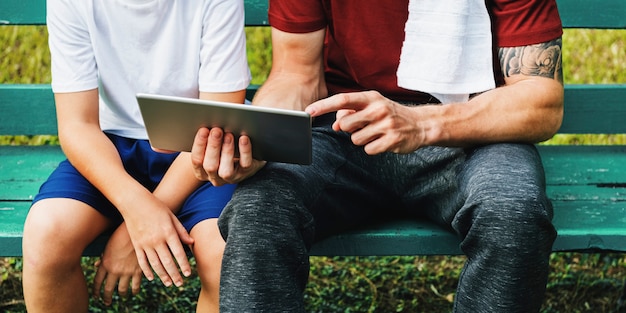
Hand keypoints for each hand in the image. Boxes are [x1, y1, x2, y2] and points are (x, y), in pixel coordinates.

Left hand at [92, 223, 142, 305]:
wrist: (136, 231)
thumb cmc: (120, 235)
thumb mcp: (108, 245)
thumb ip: (103, 257)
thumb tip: (96, 265)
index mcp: (105, 263)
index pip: (97, 281)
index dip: (96, 291)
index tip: (96, 296)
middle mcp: (115, 270)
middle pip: (108, 289)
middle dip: (106, 297)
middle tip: (106, 302)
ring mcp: (127, 271)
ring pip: (122, 290)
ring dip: (121, 295)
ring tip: (122, 297)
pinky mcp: (138, 270)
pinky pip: (136, 285)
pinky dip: (135, 291)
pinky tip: (134, 292)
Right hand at [122, 194, 193, 287]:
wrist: (134, 202)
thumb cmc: (156, 207)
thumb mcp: (172, 216)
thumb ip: (181, 231)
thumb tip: (191, 243)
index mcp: (168, 232)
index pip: (178, 253)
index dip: (184, 265)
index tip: (188, 274)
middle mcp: (157, 240)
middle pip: (167, 262)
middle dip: (175, 275)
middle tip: (180, 284)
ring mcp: (145, 243)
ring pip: (155, 264)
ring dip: (163, 276)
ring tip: (169, 284)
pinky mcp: (137, 245)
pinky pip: (142, 261)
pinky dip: (147, 271)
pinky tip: (152, 278)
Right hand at [191, 127, 265, 185]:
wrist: (246, 158)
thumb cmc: (223, 147)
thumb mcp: (212, 145)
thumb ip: (204, 138)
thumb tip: (193, 128)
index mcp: (202, 171)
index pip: (197, 160)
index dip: (199, 145)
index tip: (203, 129)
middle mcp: (215, 178)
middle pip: (210, 166)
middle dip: (213, 146)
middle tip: (216, 130)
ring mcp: (231, 178)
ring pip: (226, 171)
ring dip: (227, 150)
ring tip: (229, 134)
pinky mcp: (247, 173)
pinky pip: (245, 164)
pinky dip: (244, 151)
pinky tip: (244, 138)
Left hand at [305, 90, 428, 153]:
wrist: (419, 124)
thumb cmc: (388, 114)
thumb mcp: (371, 106)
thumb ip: (351, 112)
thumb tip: (336, 126)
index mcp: (371, 98)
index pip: (342, 100)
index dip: (324, 106)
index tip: (309, 112)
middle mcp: (378, 109)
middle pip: (346, 124)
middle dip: (349, 129)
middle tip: (364, 126)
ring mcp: (386, 125)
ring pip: (356, 139)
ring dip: (362, 139)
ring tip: (376, 133)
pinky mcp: (392, 141)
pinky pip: (368, 149)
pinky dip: (372, 148)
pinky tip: (382, 141)